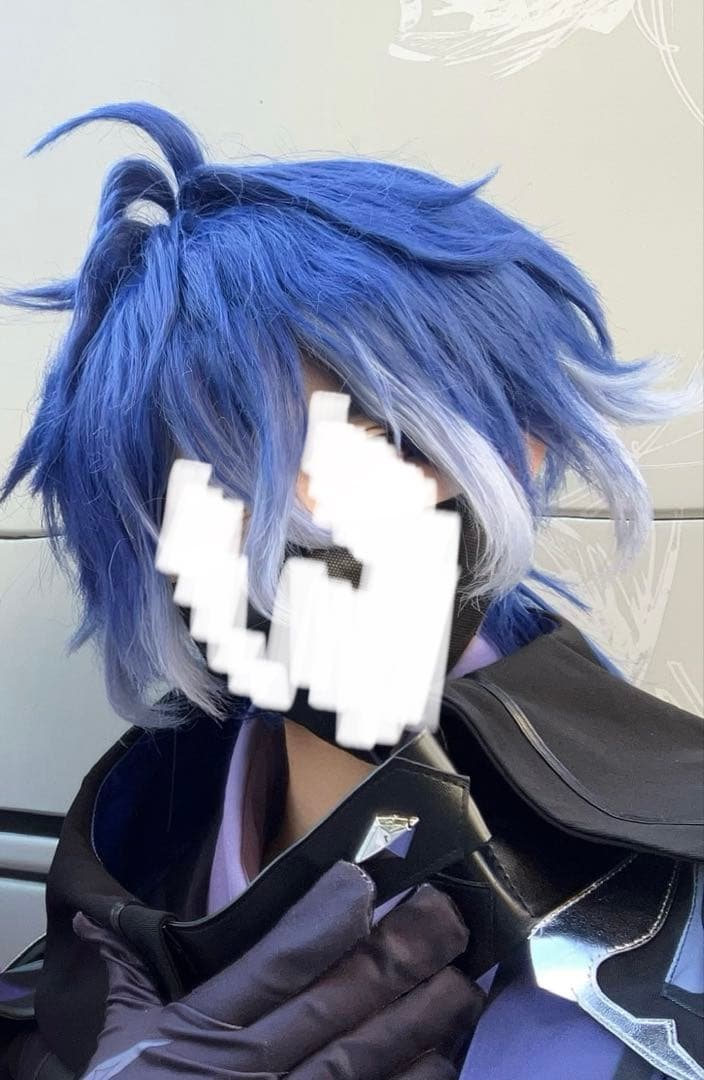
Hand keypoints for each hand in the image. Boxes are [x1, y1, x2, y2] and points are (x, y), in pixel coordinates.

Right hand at [74, 861, 481, 1078]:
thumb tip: (95, 920)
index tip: (364, 881)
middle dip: (398, 955)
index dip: (323, 921)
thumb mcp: (113, 1054)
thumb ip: (120, 981)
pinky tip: (444, 1061)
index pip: (275, 965)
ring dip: (422, 1018)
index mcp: (201, 1035)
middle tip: (447, 914)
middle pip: (338, 1003)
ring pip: (366, 1059)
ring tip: (465, 979)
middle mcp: (251, 1075)